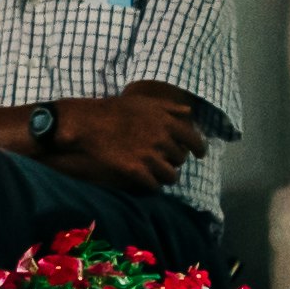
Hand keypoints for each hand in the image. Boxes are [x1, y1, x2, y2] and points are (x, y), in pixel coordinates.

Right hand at [50, 89, 206, 186]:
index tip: (199, 154)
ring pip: (171, 176)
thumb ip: (170, 107)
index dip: (199, 149)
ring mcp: (150, 157)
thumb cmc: (116, 110)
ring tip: (159, 174)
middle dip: (175, 160)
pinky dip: (152, 185)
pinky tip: (147, 181)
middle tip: (166, 160)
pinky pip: (154, 185)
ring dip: (166, 176)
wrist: (89, 124)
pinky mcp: (136, 172)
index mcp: (167, 122)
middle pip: (180, 159)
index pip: (194, 140)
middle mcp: (162, 140)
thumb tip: (189, 111)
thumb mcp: (145, 102)